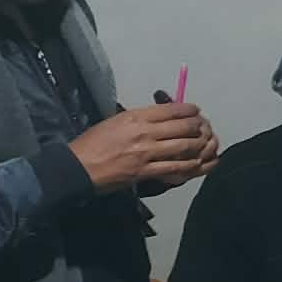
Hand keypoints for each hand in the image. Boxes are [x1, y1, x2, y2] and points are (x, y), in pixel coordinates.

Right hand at [70, 104, 211, 192]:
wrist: (76, 167)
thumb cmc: (93, 142)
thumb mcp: (116, 121)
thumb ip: (140, 119)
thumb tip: (161, 117)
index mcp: (136, 117)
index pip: (171, 109)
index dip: (189, 110)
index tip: (195, 111)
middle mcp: (144, 132)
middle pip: (183, 127)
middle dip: (198, 127)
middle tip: (204, 128)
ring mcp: (146, 153)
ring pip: (184, 147)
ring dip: (198, 146)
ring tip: (205, 144)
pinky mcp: (144, 172)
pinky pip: (174, 168)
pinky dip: (189, 166)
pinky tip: (197, 164)